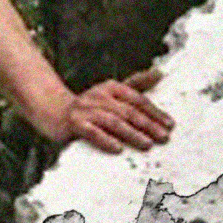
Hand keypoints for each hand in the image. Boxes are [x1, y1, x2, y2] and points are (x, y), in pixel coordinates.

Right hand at [28, 68, 173, 153]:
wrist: (52, 110)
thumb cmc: (90, 104)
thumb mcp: (113, 92)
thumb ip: (136, 85)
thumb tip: (160, 73)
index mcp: (112, 87)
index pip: (138, 100)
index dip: (155, 112)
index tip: (169, 124)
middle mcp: (100, 96)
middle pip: (128, 111)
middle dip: (148, 125)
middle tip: (164, 137)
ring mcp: (86, 109)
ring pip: (113, 122)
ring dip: (132, 134)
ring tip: (147, 144)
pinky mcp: (74, 123)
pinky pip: (92, 133)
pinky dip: (105, 140)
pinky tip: (117, 148)